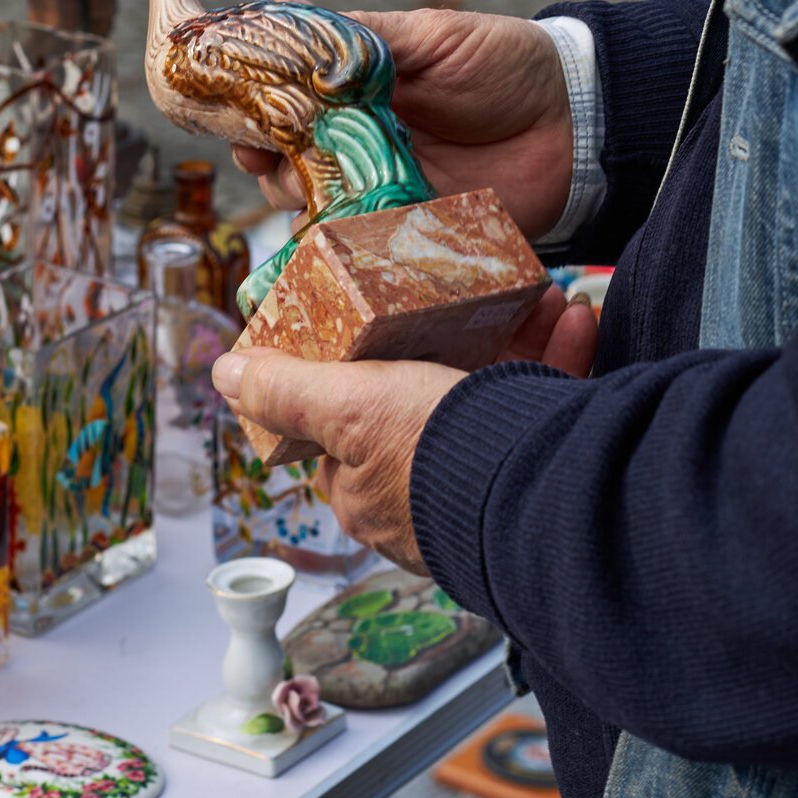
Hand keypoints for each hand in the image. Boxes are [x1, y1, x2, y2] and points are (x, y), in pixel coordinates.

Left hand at [211, 285, 596, 572]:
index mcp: (367, 489)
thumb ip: (288, 391)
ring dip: (521, 339)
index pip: (347, 422)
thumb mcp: (350, 406)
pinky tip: (572, 322)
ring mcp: (486, 489)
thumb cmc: (439, 456)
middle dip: (461, 339)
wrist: (551, 497)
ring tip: (537, 301)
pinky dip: (561, 359)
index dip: (363, 367)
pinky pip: (548, 409)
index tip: (390, 321)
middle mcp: (424, 498)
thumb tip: (225, 375)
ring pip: (497, 398)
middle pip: (431, 399)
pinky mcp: (546, 476)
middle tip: (481, 299)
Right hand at [233, 5, 572, 237]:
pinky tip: (337, 233)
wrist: (575, 121)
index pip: (284, 107)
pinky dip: (343, 244)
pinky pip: (365, 246)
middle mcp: (360, 146)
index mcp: (356, 95)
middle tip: (266, 158)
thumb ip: (364, 33)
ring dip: (300, 202)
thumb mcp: (432, 35)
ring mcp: (384, 192)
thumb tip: (286, 2)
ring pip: (315, 209)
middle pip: (285, 165)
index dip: (253, 115)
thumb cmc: (505, 64)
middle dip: (265, 164)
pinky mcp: (414, 231)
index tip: (239, 119)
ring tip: (309, 190)